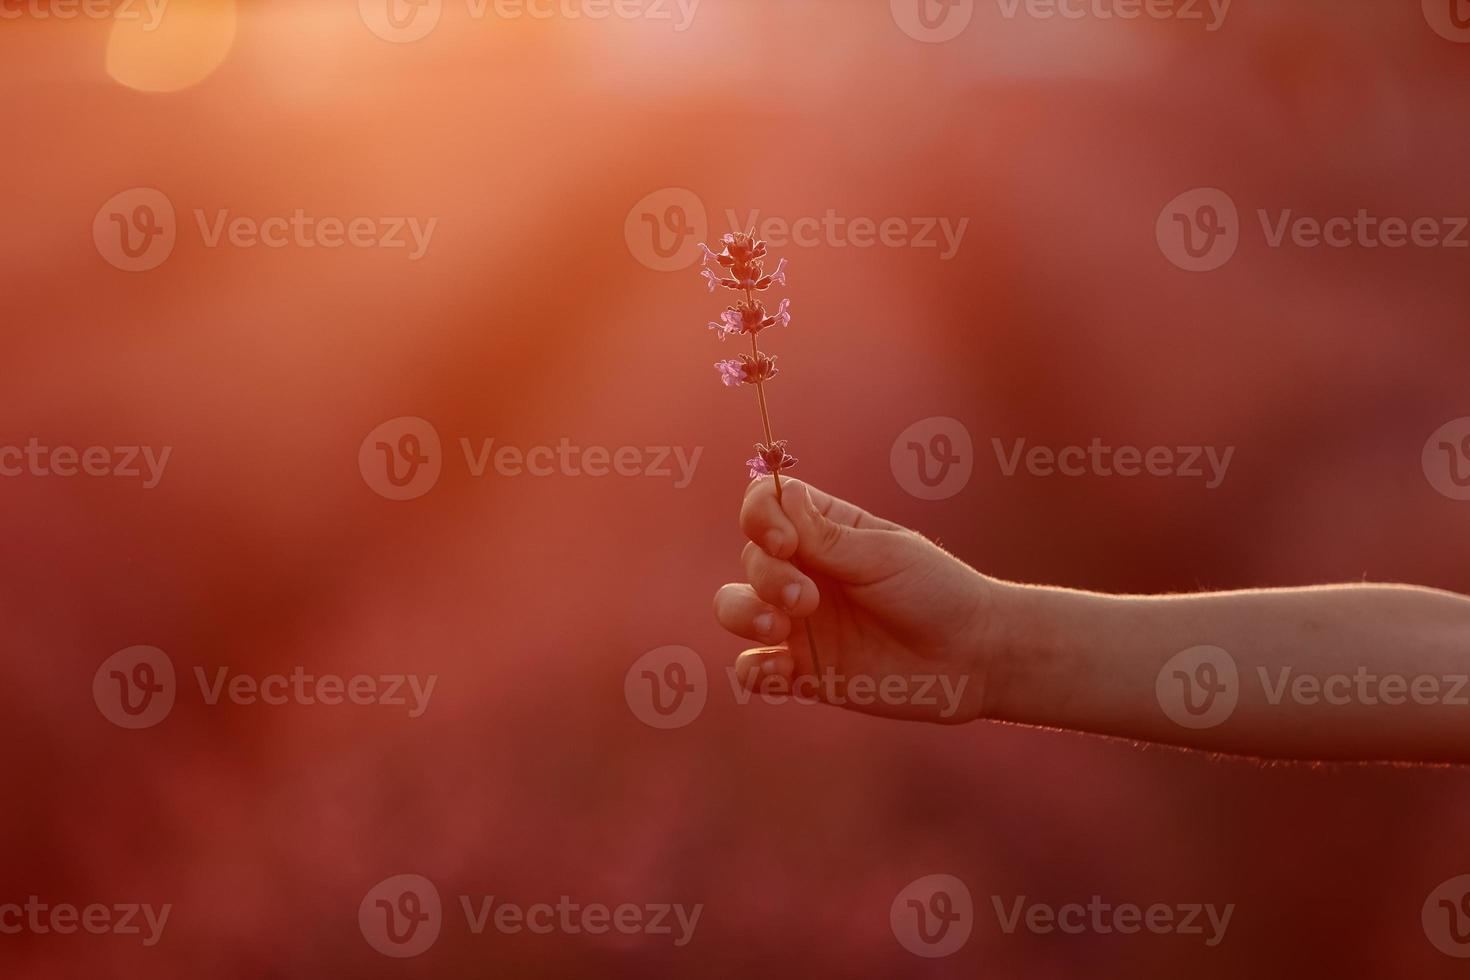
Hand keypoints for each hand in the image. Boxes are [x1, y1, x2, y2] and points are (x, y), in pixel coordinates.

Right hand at [713, 478, 999, 722]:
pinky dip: (754, 669)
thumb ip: (827, 536)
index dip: (761, 518)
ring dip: (743, 612)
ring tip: (782, 626)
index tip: (787, 543)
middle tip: (809, 600)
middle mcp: (803, 571)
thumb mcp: (885, 556)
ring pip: (732, 607)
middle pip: (750, 557)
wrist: (972, 658)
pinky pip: (751, 669)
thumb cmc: (937, 592)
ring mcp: (798, 622)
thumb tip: (781, 493)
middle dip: (768, 575)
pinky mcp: (802, 671)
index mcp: (824, 531)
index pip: (764, 506)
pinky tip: (784, 670)